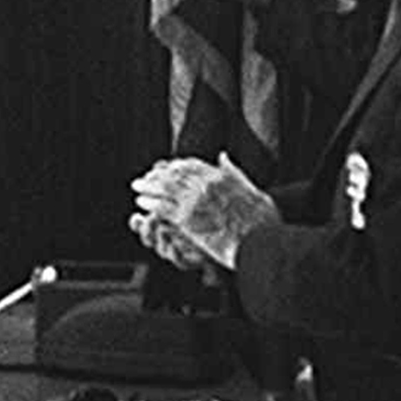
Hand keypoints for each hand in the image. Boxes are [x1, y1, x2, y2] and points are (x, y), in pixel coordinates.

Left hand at [130, 156, 278, 271]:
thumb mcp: (255, 192)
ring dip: (148, 187)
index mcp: (221, 177)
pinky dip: (150, 203)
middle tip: (145, 178)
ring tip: (137, 188)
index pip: (190, 165)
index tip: (164, 168)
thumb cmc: (263, 224)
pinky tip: (142, 204)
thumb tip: (222, 156)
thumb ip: (235, 174)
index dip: (174, 166)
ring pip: (163, 188)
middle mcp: (205, 186)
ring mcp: (195, 201)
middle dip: (156, 175)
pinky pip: (161, 207)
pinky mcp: (186, 219)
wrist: (261, 244)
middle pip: (173, 174)